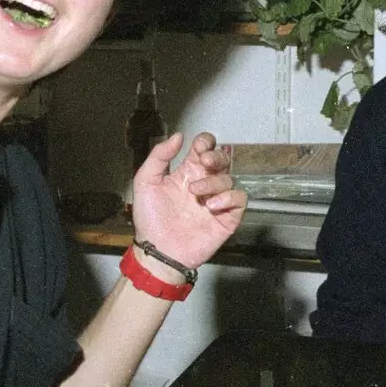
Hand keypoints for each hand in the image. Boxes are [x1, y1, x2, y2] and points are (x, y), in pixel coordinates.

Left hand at [130, 131, 244, 268]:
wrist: (158, 250)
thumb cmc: (150, 219)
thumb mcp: (145, 182)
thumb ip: (159, 156)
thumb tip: (179, 136)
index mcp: (187, 172)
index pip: (204, 149)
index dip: (206, 142)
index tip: (199, 146)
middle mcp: (204, 183)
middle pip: (222, 159)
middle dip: (216, 156)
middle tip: (205, 161)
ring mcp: (216, 200)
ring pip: (229, 178)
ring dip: (214, 181)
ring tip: (196, 193)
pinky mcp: (226, 217)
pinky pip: (240, 199)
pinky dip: (229, 198)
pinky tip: (212, 206)